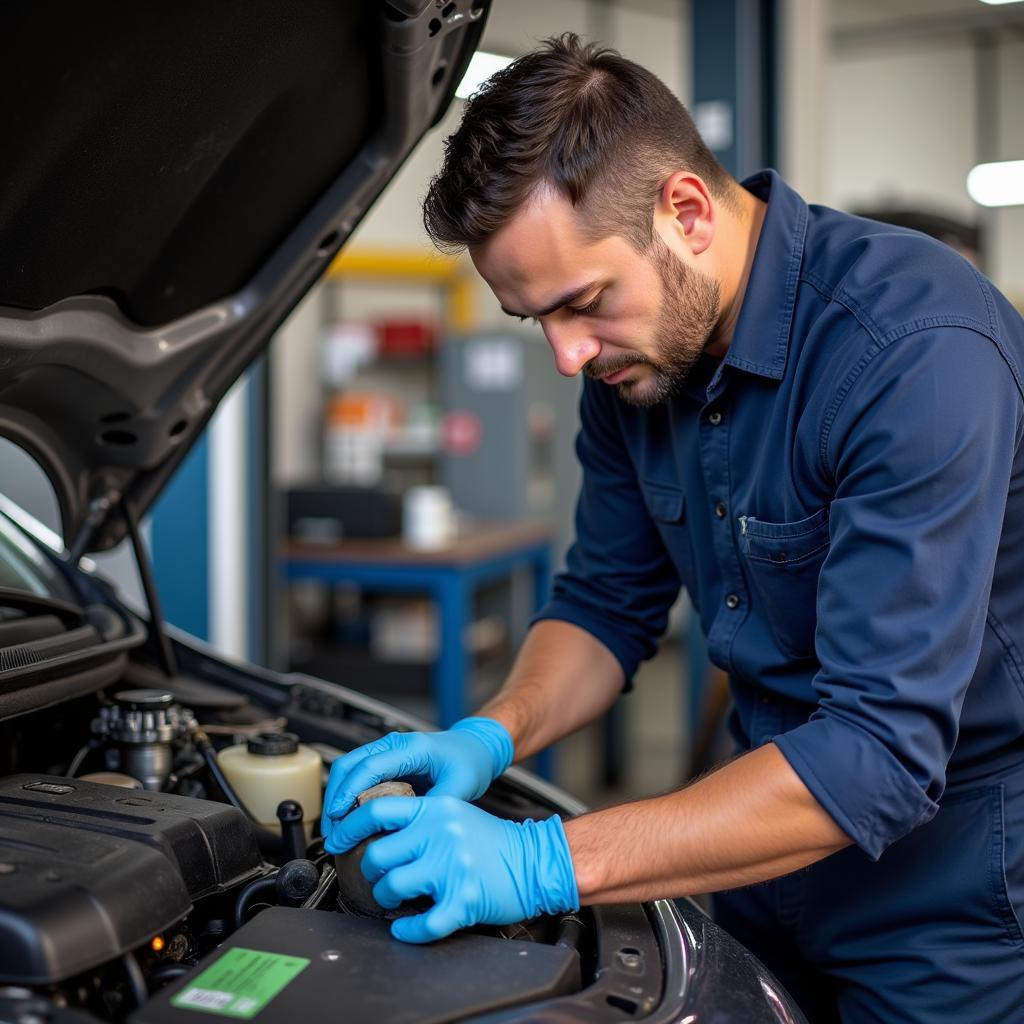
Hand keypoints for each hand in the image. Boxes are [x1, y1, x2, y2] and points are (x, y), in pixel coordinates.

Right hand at [321, 718, 513, 834]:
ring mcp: (386, 750)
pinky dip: (346, 795)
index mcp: (412, 747)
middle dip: (335, 799)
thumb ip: (435, 806)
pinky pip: (357, 774)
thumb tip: (410, 830)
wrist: (475, 748)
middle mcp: (394, 744)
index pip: (370, 766)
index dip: (349, 792)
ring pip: (348, 769)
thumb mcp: (460, 787)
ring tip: (336, 830)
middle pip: (349, 765)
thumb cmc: (469, 762)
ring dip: (337, 798)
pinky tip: (347, 819)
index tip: (338, 818)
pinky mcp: (384, 761)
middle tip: (333, 832)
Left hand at [324, 795, 578, 942]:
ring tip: (396, 901)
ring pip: (392, 887)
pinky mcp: (463, 899)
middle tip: (380, 879)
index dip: (349, 827)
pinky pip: (422, 923)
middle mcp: (441, 833)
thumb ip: (420, 816)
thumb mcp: (454, 812)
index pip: (376, 810)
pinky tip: (407, 928)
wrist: (535, 861)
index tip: (338, 840)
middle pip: (378, 854)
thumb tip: (374, 829)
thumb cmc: (493, 841)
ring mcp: (452, 866)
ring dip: (387, 900)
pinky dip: (408, 931)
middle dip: (371, 873)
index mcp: (435, 809)